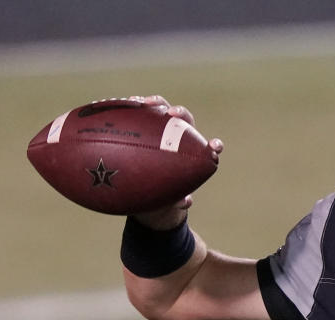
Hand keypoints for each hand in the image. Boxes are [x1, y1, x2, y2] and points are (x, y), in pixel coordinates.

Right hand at [129, 95, 224, 228]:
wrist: (147, 186)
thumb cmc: (165, 193)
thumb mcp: (171, 198)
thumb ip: (179, 200)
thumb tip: (185, 202)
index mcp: (193, 154)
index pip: (208, 147)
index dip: (213, 146)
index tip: (215, 147)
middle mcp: (181, 136)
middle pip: (185, 119)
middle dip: (179, 113)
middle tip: (171, 113)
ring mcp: (162, 127)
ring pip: (161, 110)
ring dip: (154, 103)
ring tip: (141, 102)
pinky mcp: (145, 124)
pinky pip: (139, 114)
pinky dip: (132, 108)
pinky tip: (120, 105)